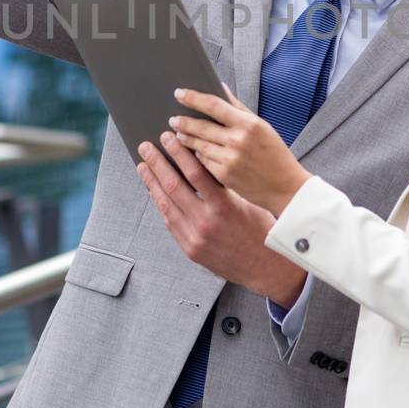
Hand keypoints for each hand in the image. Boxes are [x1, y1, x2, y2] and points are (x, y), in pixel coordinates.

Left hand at [136, 132, 306, 306]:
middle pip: (173, 187)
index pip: (194, 173)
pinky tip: (155, 191)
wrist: (265, 268)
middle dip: (156, 164)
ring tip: (143, 166)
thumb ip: (224, 185)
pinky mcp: (189, 249)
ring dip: (151, 183)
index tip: (168, 139)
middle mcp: (205, 223)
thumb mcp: (248, 202)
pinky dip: (161, 203)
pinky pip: (170, 222)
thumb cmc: (261, 232)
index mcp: (223, 208)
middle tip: (146, 148)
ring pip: (165, 205)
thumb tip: (201, 163)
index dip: (178, 153)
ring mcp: (194, 238)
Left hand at [166, 84, 310, 215]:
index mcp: (248, 124)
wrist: (285, 187)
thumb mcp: (261, 126)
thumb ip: (238, 107)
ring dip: (186, 138)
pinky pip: (203, 161)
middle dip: (183, 122)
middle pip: (200, 126)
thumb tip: (220, 87)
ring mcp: (229, 159)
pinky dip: (198, 155)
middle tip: (173, 119)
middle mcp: (237, 140)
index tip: (179, 93)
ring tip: (179, 134)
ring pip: (198, 144)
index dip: (193, 98)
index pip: (213, 105)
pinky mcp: (224, 175)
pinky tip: (195, 152)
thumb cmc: (274, 153)